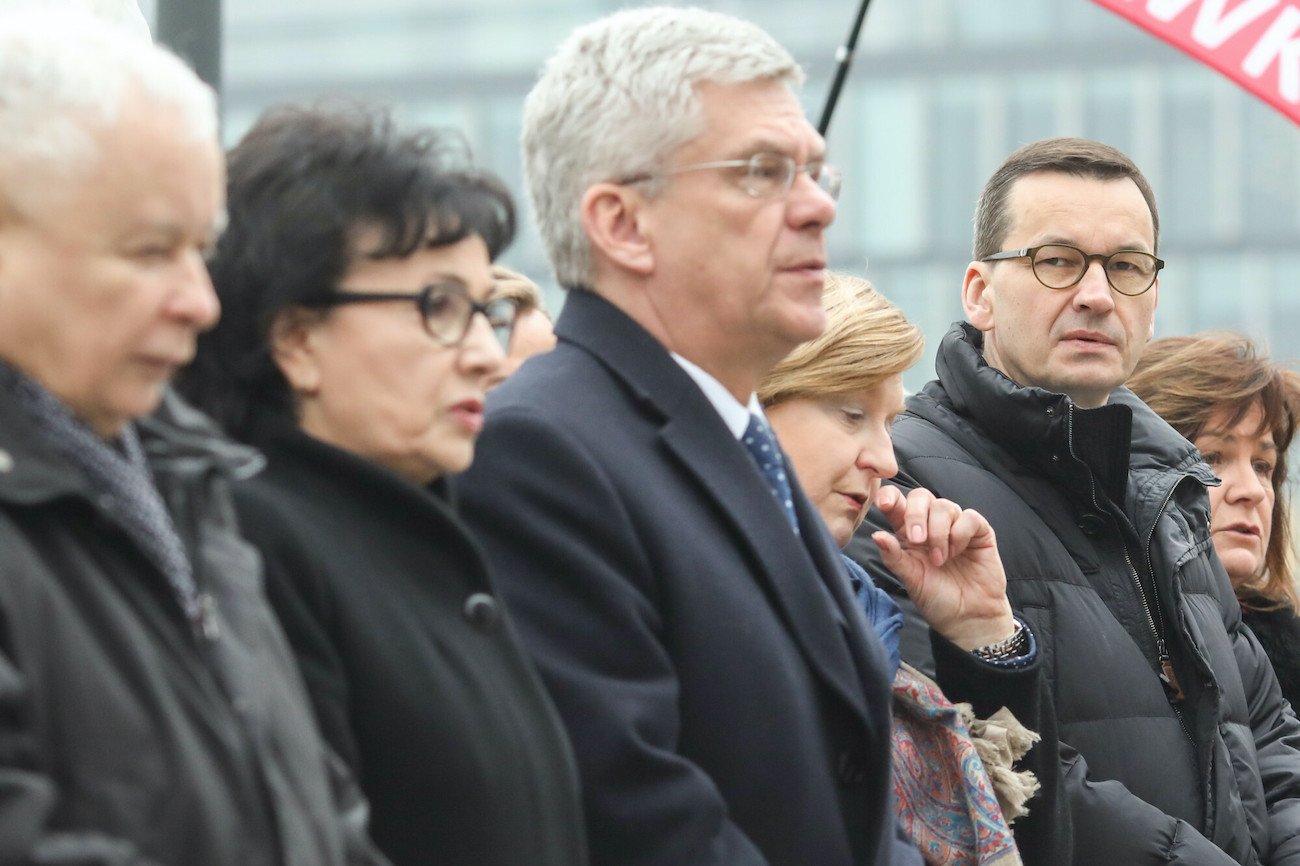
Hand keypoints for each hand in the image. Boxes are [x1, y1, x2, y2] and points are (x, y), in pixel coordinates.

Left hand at [870, 485, 1015, 650]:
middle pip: (921, 496)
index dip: (890, 496)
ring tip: (939, 559)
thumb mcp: (910, 578)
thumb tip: (876, 535)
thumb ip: (893, 556)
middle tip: (917, 540)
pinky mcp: (979, 532)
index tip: (884, 504)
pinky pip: (969, 517)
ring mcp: (955, 526)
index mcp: (908, 532)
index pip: (897, 503)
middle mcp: (931, 524)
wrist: (967, 617)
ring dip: (938, 532)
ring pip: (944, 505)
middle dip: (915, 514)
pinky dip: (960, 533)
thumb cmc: (936, 598)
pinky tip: (958, 552)